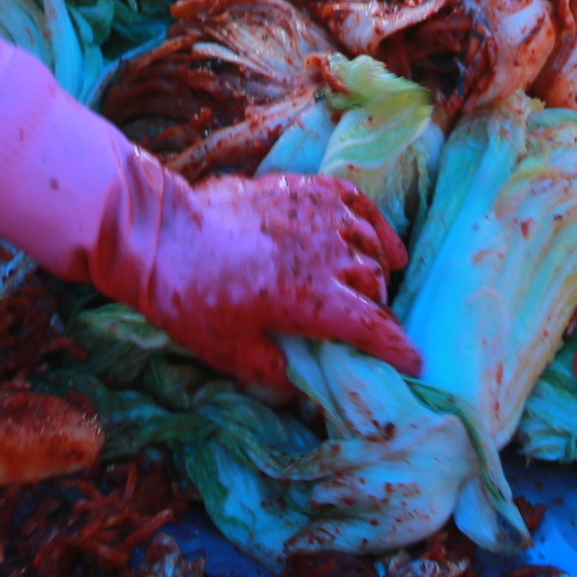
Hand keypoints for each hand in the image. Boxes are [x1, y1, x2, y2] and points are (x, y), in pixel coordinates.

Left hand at [87, 158, 420, 393]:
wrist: (162, 235)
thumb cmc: (193, 300)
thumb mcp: (233, 353)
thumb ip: (274, 372)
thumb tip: (299, 386)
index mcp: (313, 301)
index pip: (373, 328)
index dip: (397, 348)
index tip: (414, 362)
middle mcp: (325, 256)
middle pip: (374, 285)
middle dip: (379, 310)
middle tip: (370, 328)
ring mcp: (315, 217)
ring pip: (368, 244)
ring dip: (376, 269)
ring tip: (374, 285)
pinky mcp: (300, 190)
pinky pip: (353, 201)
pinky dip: (374, 220)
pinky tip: (378, 237)